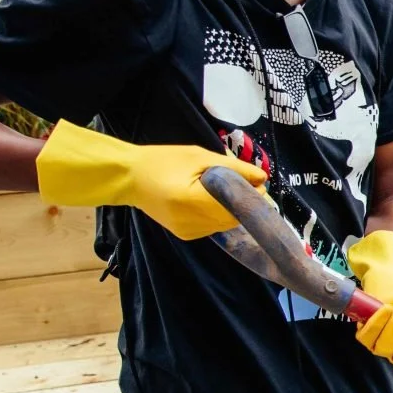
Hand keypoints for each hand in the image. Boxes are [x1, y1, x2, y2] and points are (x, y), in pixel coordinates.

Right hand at [35, 120, 267, 240]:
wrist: (129, 177)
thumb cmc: (164, 161)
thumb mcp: (201, 157)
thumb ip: (235, 169)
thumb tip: (263, 179)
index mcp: (194, 201)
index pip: (238, 207)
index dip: (253, 197)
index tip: (257, 184)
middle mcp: (192, 222)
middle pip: (234, 218)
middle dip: (244, 203)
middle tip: (243, 185)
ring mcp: (188, 232)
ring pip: (225, 225)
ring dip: (232, 210)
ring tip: (221, 190)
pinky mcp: (185, 236)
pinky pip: (213, 227)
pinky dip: (217, 215)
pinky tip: (207, 201)